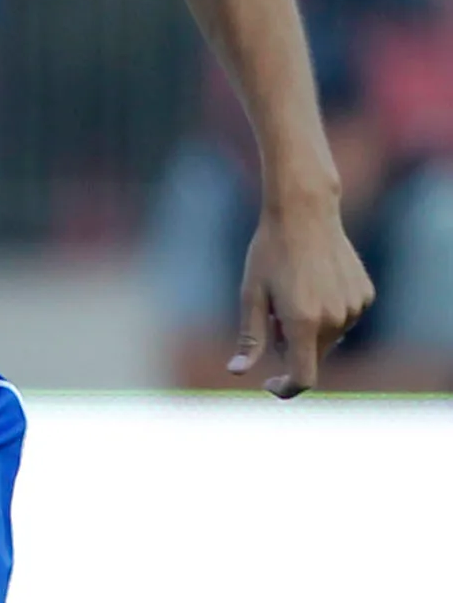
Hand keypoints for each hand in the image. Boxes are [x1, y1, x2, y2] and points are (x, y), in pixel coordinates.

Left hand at [228, 192, 375, 397]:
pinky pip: (343, 318)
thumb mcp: (251, 294)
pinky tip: (315, 282)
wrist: (304, 214)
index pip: (303, 377)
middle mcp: (334, 319)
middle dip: (289, 345)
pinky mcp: (365, 296)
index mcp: (303, 322)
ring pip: (328, 337)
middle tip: (272, 313)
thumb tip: (238, 371)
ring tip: (293, 290)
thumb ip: (250, 337)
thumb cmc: (270, 253)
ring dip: (309, 328)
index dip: (286, 388)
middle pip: (311, 355)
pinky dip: (327, 312)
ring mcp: (354, 308)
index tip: (269, 383)